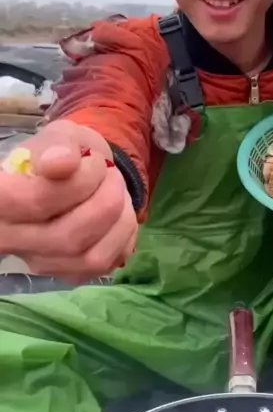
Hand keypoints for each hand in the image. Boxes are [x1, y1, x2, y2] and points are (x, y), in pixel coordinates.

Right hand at [0, 120, 137, 281]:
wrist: (76, 174)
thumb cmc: (60, 153)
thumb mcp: (58, 137)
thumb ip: (57, 146)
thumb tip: (59, 164)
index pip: (35, 202)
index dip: (77, 183)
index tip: (94, 162)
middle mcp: (8, 239)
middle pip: (66, 237)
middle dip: (105, 201)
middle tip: (113, 175)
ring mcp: (38, 262)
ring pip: (88, 257)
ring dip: (118, 220)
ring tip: (119, 192)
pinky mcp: (67, 274)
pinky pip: (104, 265)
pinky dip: (123, 235)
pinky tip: (119, 214)